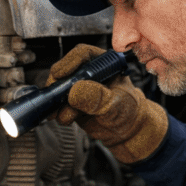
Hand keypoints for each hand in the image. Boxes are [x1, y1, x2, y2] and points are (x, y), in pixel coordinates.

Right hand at [46, 45, 167, 163]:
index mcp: (104, 63)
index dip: (69, 63)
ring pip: (59, 87)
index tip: (60, 75)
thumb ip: (98, 97)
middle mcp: (89, 72)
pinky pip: (58, 104)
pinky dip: (59, 112)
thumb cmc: (129, 110)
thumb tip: (75, 91)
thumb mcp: (117, 104)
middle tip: (56, 95)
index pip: (83, 55)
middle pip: (65, 70)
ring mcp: (78, 87)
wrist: (127, 129)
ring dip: (57, 100)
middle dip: (59, 83)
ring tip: (67, 113)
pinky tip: (67, 117)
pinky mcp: (72, 102)